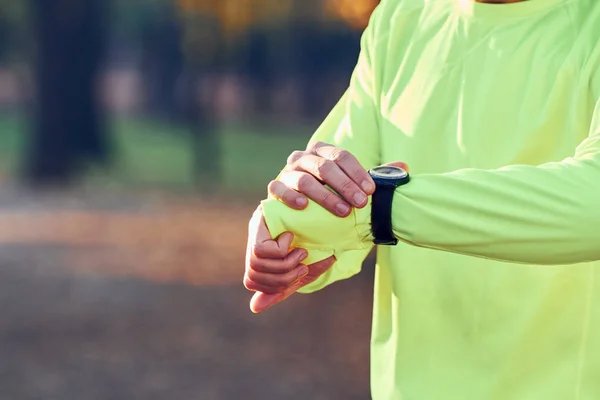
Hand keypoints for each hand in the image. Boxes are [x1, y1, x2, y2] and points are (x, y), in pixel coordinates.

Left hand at [244, 205, 335, 312]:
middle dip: (282, 277)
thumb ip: (279, 290)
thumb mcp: (298, 275)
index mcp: (258, 258)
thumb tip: (254, 308)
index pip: (250, 282)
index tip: (297, 275)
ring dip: (284, 264)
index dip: (273, 286)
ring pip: (255, 262)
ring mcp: (254, 228)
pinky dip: (280, 249)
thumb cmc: (315, 249)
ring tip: (301, 253)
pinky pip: (260, 250)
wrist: (332, 223)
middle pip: (252, 275)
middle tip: (302, 266)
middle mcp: (252, 242)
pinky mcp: (259, 218)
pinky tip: (291, 238)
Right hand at [268, 142, 408, 216]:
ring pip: (304, 178)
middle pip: (325, 167)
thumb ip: (375, 176)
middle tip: (361, 203)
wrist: (300, 206)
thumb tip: (405, 168)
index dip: (357, 173)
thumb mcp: (353, 184)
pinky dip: (290, 196)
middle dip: (345, 186)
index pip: (342, 155)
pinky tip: (302, 206)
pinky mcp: (275, 188)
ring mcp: (287, 172)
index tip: (371, 191)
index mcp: (323, 150)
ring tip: (341, 211)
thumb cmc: (330, 191)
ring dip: (324, 195)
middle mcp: (303, 157)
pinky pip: (278, 189)